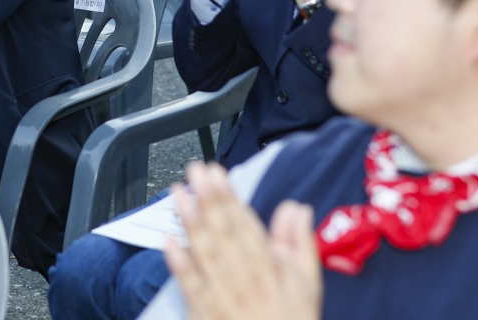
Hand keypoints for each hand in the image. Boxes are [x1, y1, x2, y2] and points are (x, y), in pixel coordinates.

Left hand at [165, 162, 321, 319]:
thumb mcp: (307, 285)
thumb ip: (300, 245)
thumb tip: (297, 209)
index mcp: (269, 270)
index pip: (246, 225)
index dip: (230, 196)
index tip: (218, 173)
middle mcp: (245, 280)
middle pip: (223, 232)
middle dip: (208, 198)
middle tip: (195, 171)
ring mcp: (223, 297)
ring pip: (204, 253)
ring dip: (190, 221)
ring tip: (179, 194)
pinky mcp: (205, 313)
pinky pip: (190, 286)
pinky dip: (179, 263)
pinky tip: (169, 240)